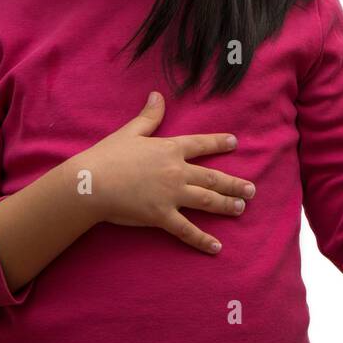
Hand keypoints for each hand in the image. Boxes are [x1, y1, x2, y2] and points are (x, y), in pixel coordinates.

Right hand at [78, 92, 255, 253]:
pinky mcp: (161, 216)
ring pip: (206, 200)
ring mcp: (171, 195)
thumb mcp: (130, 132)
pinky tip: (217, 247)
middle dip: (233, 183)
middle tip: (251, 190)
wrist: (91, 182)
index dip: (218, 143)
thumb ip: (149, 116)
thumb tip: (157, 95)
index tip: (234, 143)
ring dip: (226, 205)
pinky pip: (186, 230)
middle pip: (212, 177)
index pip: (200, 145)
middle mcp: (176, 171)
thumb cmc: (108, 156)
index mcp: (170, 149)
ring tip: (241, 208)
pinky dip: (202, 239)